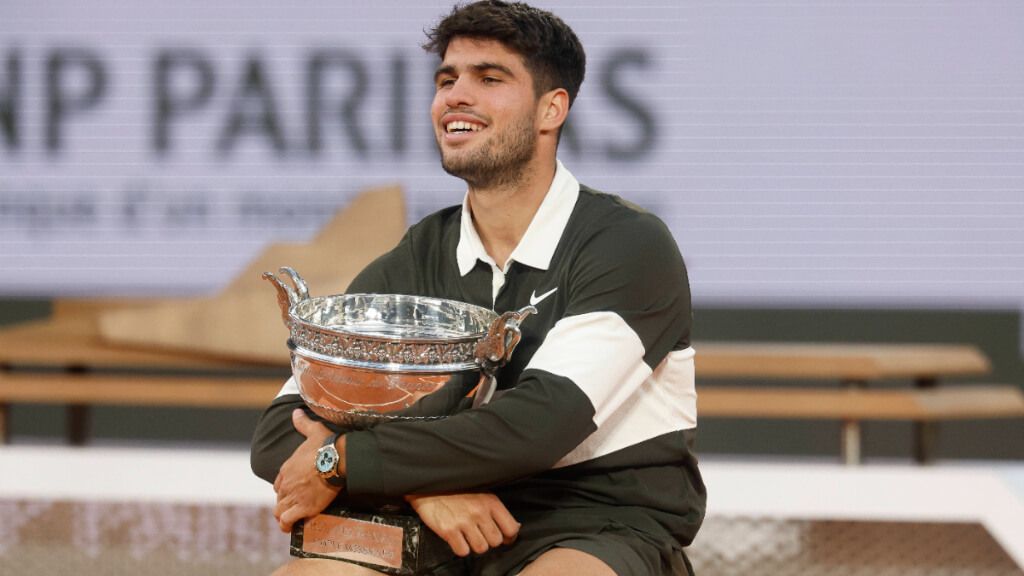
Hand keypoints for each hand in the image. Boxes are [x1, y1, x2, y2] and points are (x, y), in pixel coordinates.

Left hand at [273, 409, 341, 532]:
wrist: (335, 458)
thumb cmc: (325, 444)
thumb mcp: (313, 430)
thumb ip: (302, 423)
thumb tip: (296, 411)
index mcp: (287, 468)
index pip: (279, 483)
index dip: (284, 488)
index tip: (292, 490)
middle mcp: (286, 483)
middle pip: (280, 498)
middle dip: (285, 503)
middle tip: (295, 506)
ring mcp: (293, 496)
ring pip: (279, 511)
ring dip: (283, 516)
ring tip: (289, 520)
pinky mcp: (303, 507)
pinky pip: (287, 520)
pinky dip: (287, 525)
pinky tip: (291, 526)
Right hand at [406, 492, 519, 556]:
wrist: (430, 484)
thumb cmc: (457, 488)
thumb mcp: (482, 492)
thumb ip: (495, 509)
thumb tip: (513, 527)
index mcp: (490, 502)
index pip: (511, 528)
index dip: (509, 536)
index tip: (504, 537)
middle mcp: (479, 512)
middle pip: (496, 541)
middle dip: (490, 540)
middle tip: (482, 535)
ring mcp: (463, 522)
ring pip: (481, 548)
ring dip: (475, 545)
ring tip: (469, 537)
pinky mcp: (448, 530)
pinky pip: (463, 551)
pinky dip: (461, 548)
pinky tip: (458, 539)